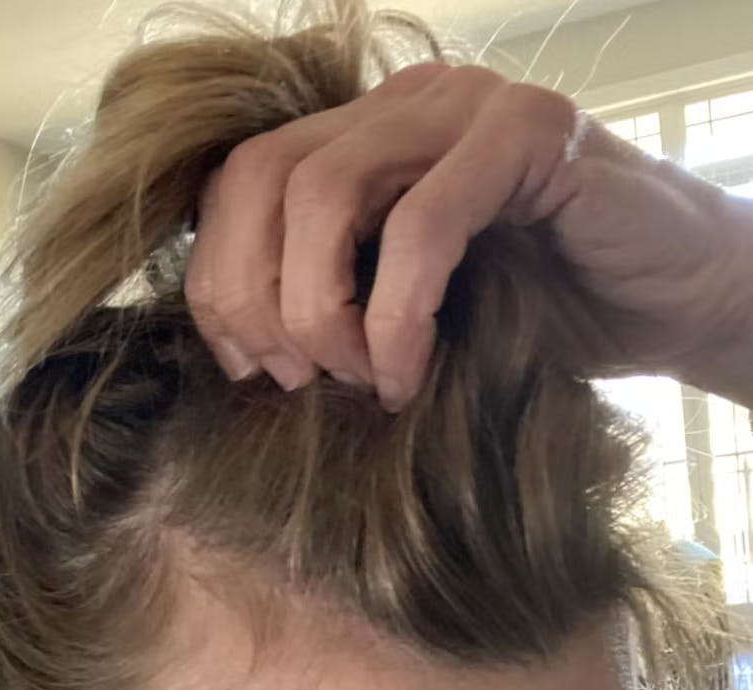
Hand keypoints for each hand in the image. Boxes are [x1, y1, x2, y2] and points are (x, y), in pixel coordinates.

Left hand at [184, 63, 752, 409]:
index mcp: (358, 141)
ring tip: (358, 380)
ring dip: (320, 308)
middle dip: (254, 296)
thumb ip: (329, 300)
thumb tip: (243, 349)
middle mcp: (399, 109)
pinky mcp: (528, 134)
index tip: (251, 367)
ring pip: (322, 191)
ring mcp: (463, 108)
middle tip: (296, 379)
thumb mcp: (400, 313)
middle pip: (261, 178)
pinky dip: (398, 315)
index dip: (220, 281)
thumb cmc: (530, 316)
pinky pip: (423, 223)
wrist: (670, 302)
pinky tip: (409, 373)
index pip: (239, 184)